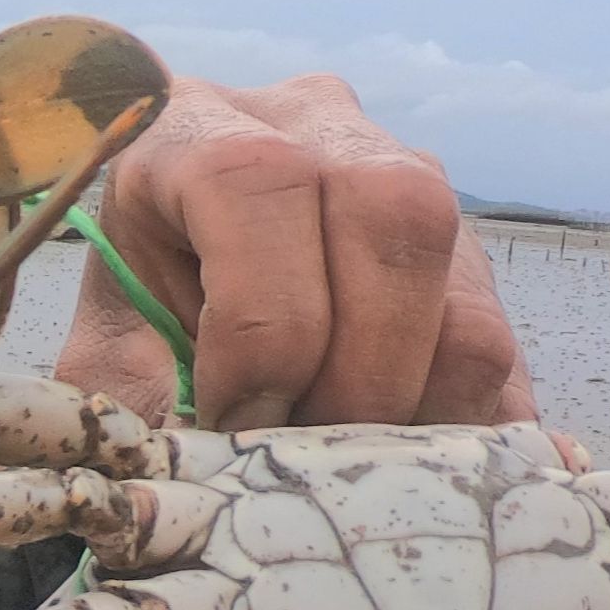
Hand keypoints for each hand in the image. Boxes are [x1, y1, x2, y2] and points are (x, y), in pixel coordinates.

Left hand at [54, 73, 533, 429]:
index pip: (254, 182)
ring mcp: (409, 177)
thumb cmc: (134, 320)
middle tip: (305, 457)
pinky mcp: (465, 252)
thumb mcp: (108, 358)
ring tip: (346, 466)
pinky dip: (464, 424)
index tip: (235, 421)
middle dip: (356, 373)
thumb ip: (137, 409)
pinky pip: (501, 344)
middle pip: (390, 215)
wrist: (177, 279)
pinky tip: (406, 470)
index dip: (257, 323)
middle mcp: (317, 125)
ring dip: (418, 403)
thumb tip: (207, 484)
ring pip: (466, 279)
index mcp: (197, 128)